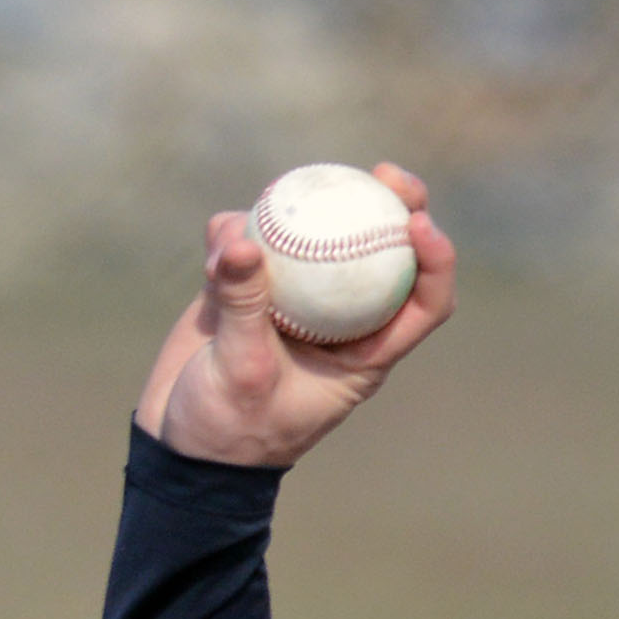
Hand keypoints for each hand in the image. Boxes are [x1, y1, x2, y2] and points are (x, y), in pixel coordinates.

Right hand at [134, 162, 455, 466]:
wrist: (183, 445)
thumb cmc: (229, 428)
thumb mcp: (241, 372)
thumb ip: (243, 306)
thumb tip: (243, 238)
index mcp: (364, 354)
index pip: (422, 304)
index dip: (435, 262)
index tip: (419, 223)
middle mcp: (338, 322)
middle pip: (382, 256)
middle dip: (394, 208)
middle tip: (386, 174)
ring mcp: (294, 301)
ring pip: (317, 240)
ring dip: (305, 212)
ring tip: (286, 193)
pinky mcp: (248, 288)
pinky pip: (251, 243)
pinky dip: (237, 230)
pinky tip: (221, 233)